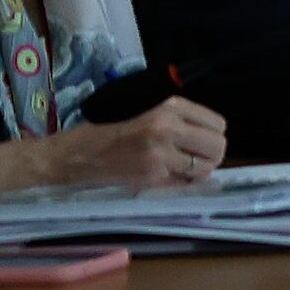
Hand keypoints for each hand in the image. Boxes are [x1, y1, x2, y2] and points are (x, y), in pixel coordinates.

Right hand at [3, 95, 231, 191]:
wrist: (70, 156)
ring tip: (179, 166)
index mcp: (168, 107)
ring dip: (197, 170)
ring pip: (206, 167)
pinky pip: (184, 182)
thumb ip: (175, 119)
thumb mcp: (143, 111)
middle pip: (218, 146)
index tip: (198, 139)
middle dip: (211, 153)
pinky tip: (164, 175)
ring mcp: (160, 154)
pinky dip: (180, 181)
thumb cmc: (104, 131)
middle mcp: (168, 127)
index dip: (212, 133)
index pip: (217, 123)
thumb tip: (208, 132)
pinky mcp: (151, 176)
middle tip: (194, 156)